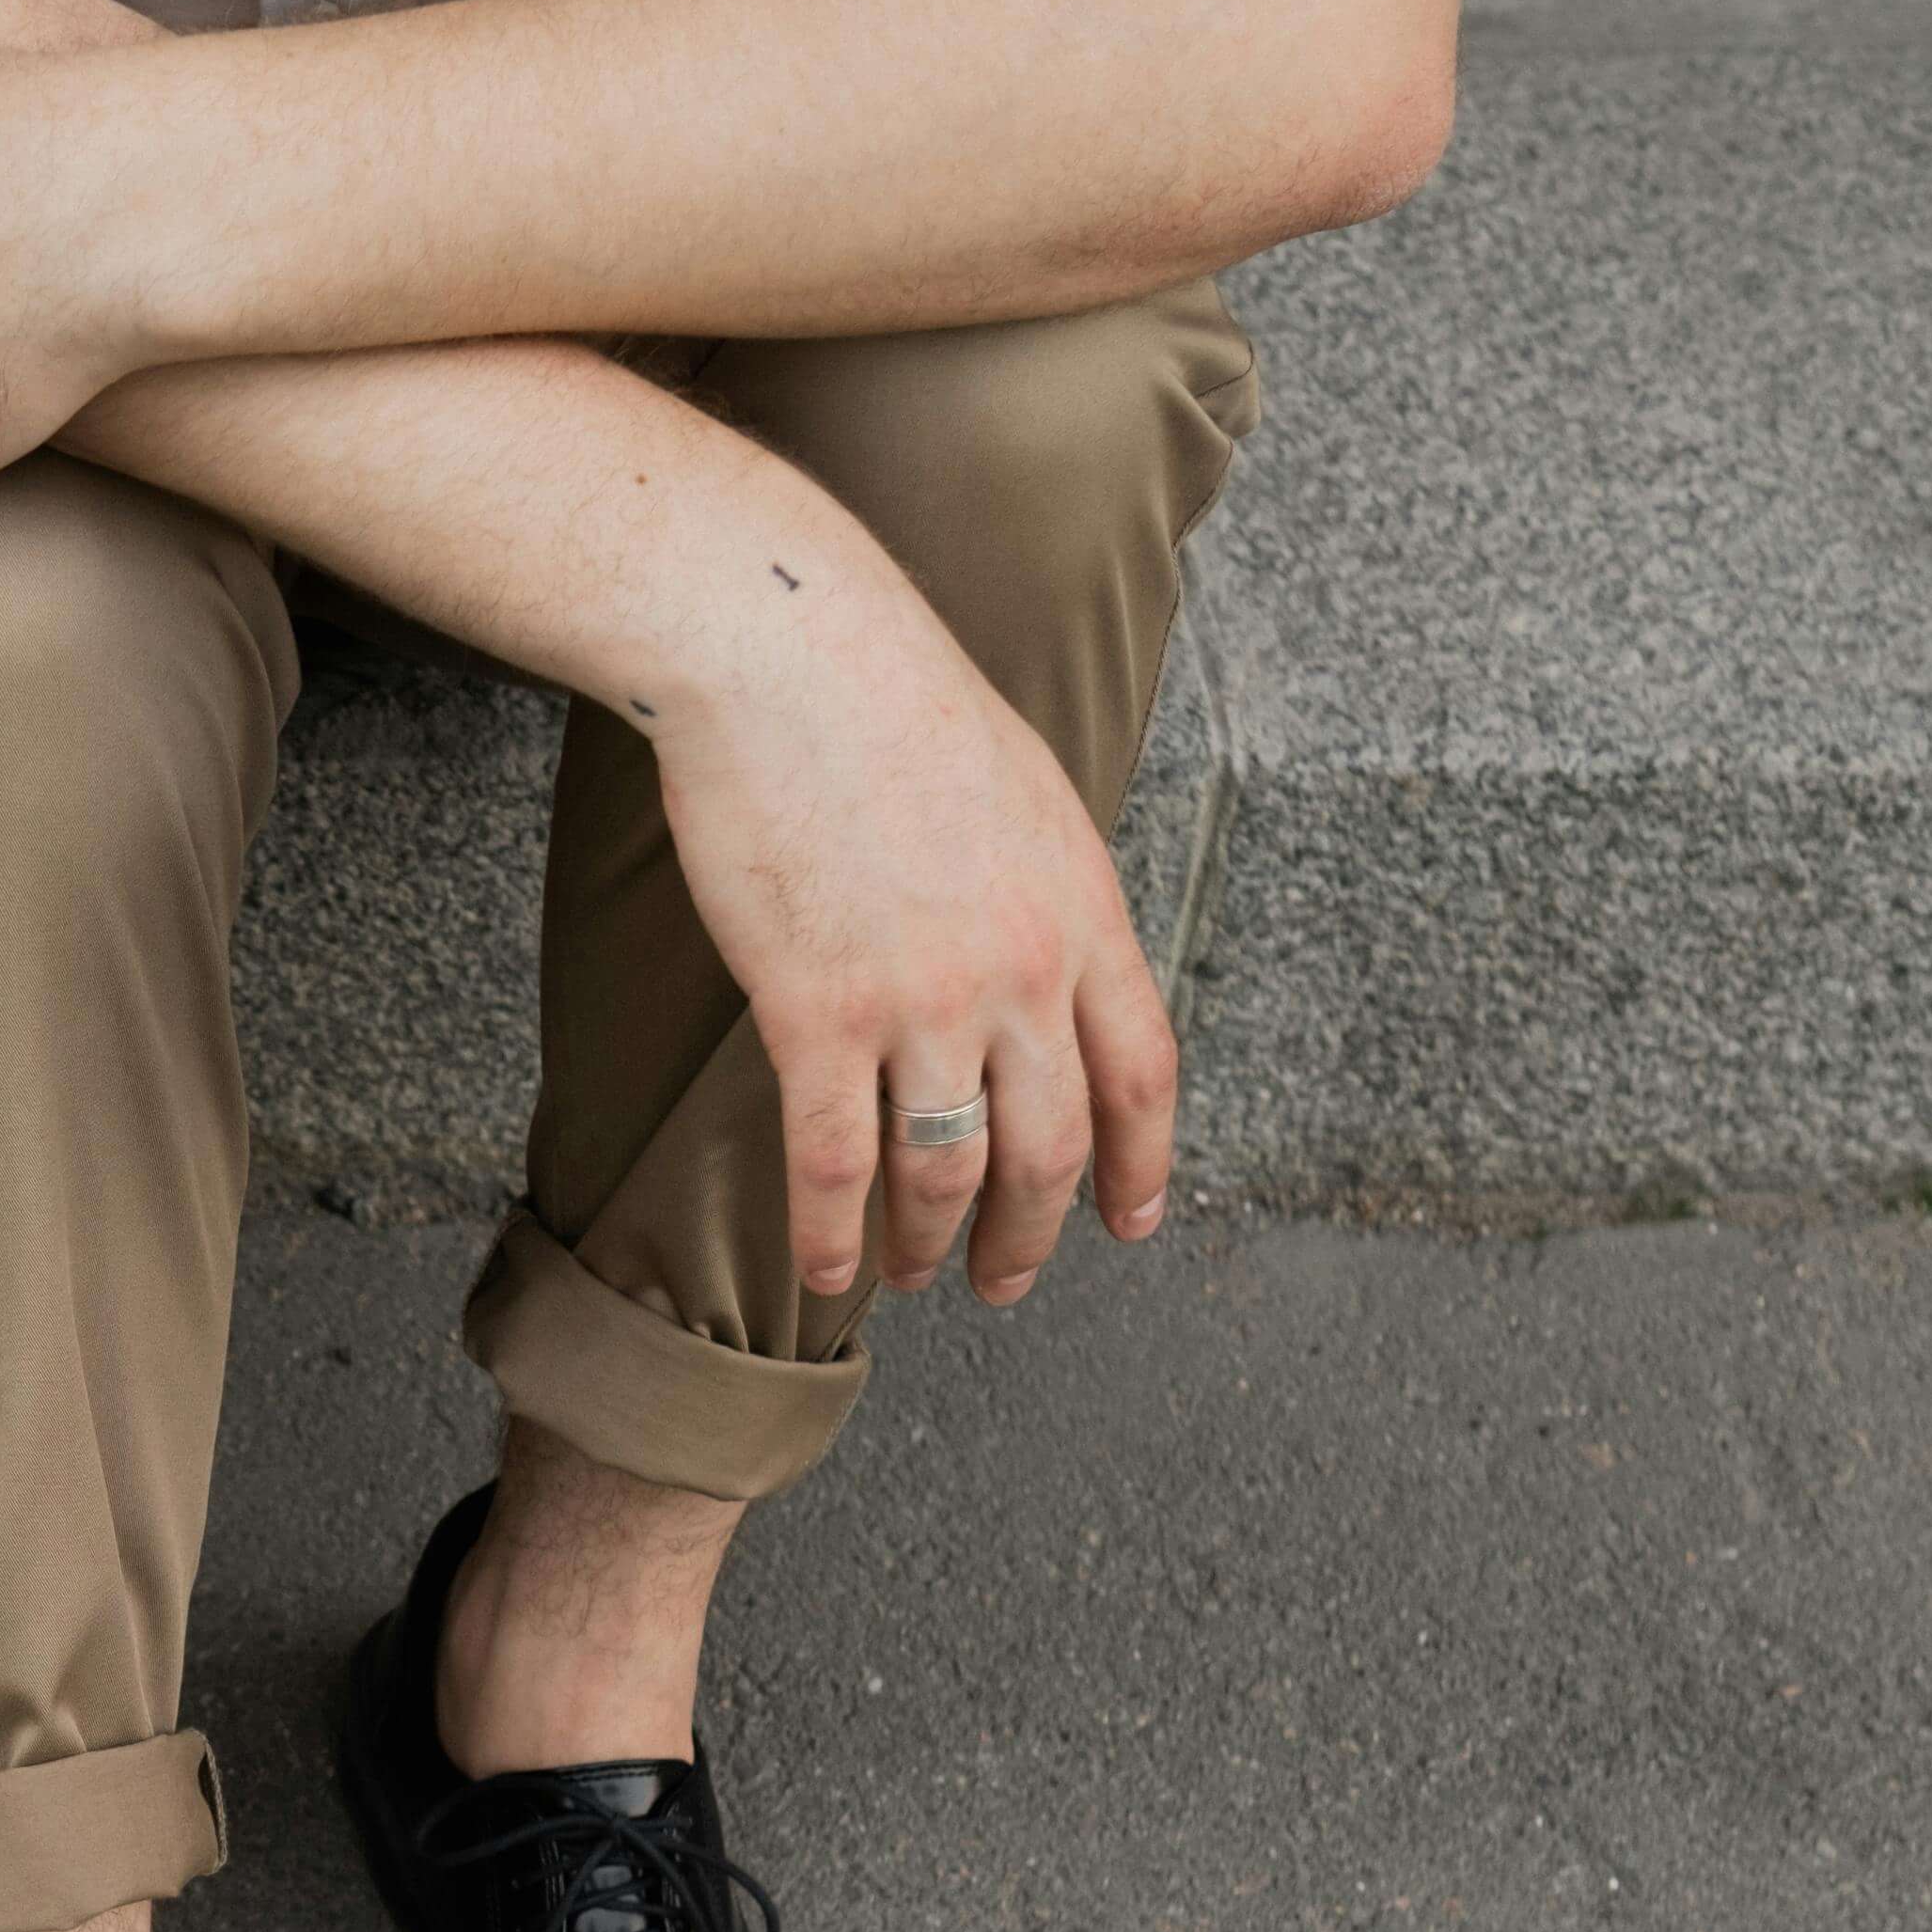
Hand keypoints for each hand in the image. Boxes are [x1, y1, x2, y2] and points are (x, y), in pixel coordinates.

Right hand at [640, 586, 1177, 1308]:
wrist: (789, 652)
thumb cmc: (889, 701)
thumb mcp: (1025, 792)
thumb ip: (1048, 892)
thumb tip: (1047, 961)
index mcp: (1083, 912)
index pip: (1142, 1074)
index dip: (1142, 1165)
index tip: (1130, 1219)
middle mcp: (1021, 972)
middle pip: (1051, 1147)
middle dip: (1033, 1234)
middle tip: (1006, 1278)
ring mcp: (923, 999)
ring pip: (947, 1170)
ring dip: (932, 1242)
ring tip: (914, 1274)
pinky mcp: (819, 1012)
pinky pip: (837, 1162)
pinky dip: (833, 1235)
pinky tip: (824, 1270)